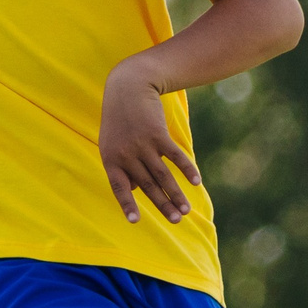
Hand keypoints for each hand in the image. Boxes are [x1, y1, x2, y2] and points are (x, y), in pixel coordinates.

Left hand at [99, 60, 197, 223]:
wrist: (128, 87)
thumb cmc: (119, 118)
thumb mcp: (112, 142)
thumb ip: (121, 165)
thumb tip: (137, 188)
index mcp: (110, 159)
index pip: (120, 187)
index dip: (128, 204)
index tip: (136, 221)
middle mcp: (126, 154)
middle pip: (147, 185)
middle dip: (163, 205)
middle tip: (176, 221)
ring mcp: (142, 145)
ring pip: (162, 175)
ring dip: (176, 194)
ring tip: (186, 210)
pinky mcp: (158, 134)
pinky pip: (175, 157)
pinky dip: (186, 169)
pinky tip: (196, 182)